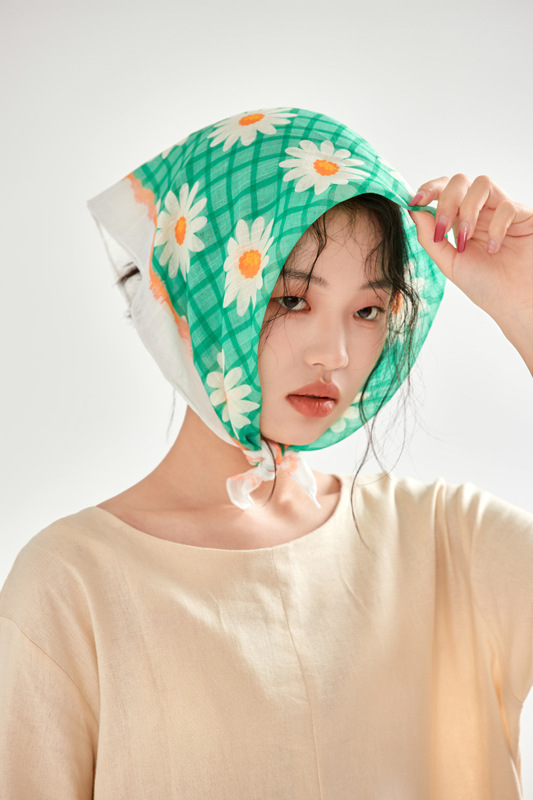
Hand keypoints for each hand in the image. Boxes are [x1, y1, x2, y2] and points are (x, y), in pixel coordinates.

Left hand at [407, 174, 532, 330]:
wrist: (513, 302)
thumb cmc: (485, 285)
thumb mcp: (449, 263)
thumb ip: (430, 238)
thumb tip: (413, 211)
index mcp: (460, 220)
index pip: (443, 191)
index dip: (429, 189)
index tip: (415, 201)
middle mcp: (481, 211)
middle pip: (460, 181)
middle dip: (446, 201)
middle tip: (443, 228)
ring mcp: (501, 211)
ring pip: (482, 184)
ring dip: (468, 209)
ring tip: (466, 238)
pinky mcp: (524, 216)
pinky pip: (507, 206)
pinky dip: (497, 227)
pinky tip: (494, 248)